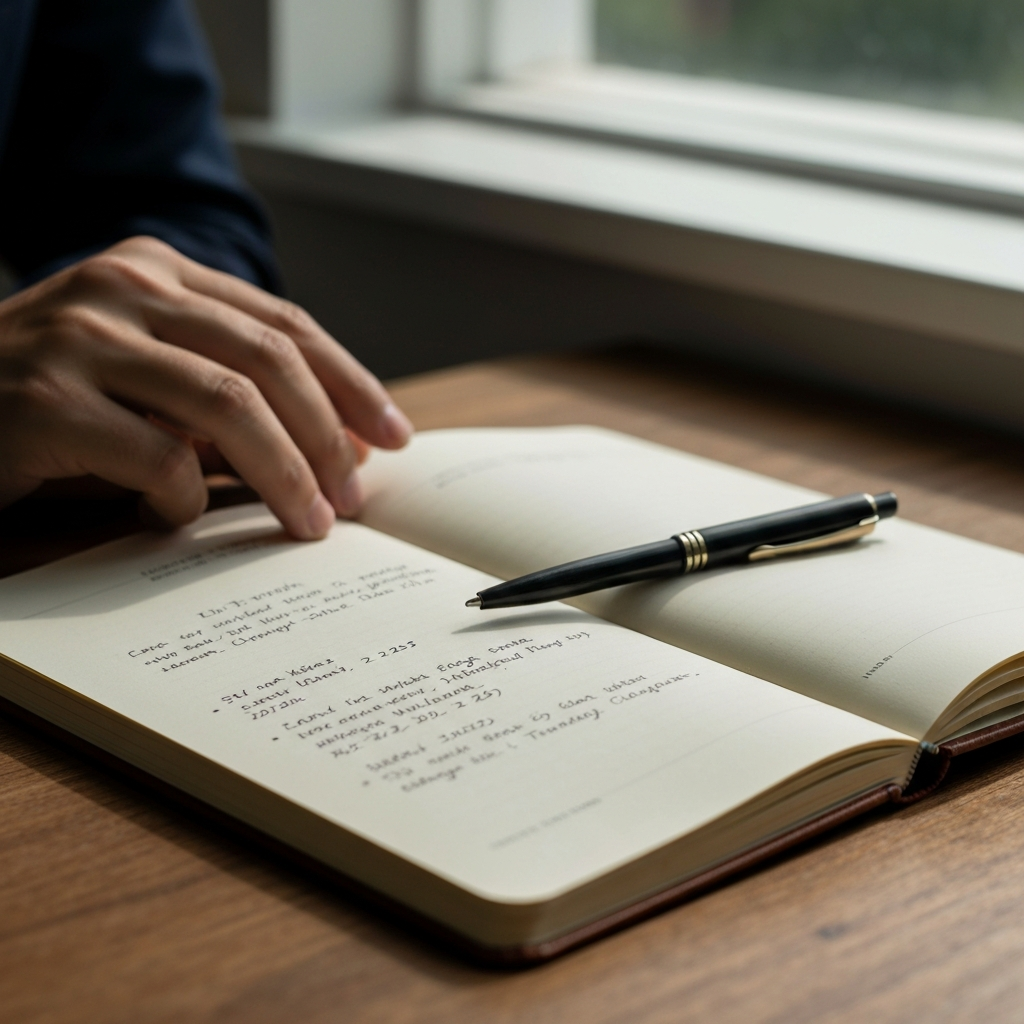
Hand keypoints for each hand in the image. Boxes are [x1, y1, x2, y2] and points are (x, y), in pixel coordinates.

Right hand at [0, 236, 412, 538]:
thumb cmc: (48, 399)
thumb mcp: (142, 377)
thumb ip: (226, 395)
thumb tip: (339, 448)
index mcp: (156, 271)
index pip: (283, 323)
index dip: (349, 382)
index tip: (393, 436)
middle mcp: (124, 289)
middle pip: (270, 359)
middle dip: (329, 436)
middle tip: (355, 498)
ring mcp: (82, 339)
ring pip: (230, 404)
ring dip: (286, 474)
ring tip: (311, 524)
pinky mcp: (46, 400)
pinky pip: (157, 459)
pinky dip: (183, 500)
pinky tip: (176, 517)